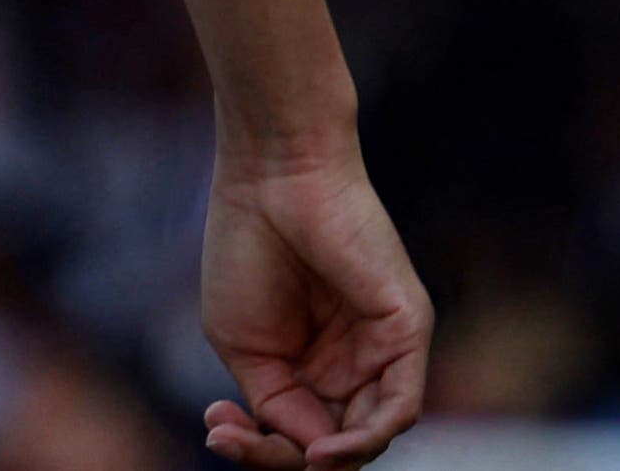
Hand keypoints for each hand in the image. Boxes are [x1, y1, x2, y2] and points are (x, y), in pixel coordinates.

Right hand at [198, 134, 431, 466]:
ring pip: (369, 434)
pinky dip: (364, 438)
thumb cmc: (246, 246)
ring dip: (328, 459)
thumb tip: (310, 450)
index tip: (214, 429)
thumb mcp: (245, 345)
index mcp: (312, 365)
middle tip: (231, 441)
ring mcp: (381, 349)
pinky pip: (399, 406)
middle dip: (284, 457)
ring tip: (288, 452)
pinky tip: (324, 448)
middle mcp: (352, 363)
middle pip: (334, 443)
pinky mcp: (406, 332)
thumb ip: (276, 403)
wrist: (270, 176)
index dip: (259, 448)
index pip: (300, 432)